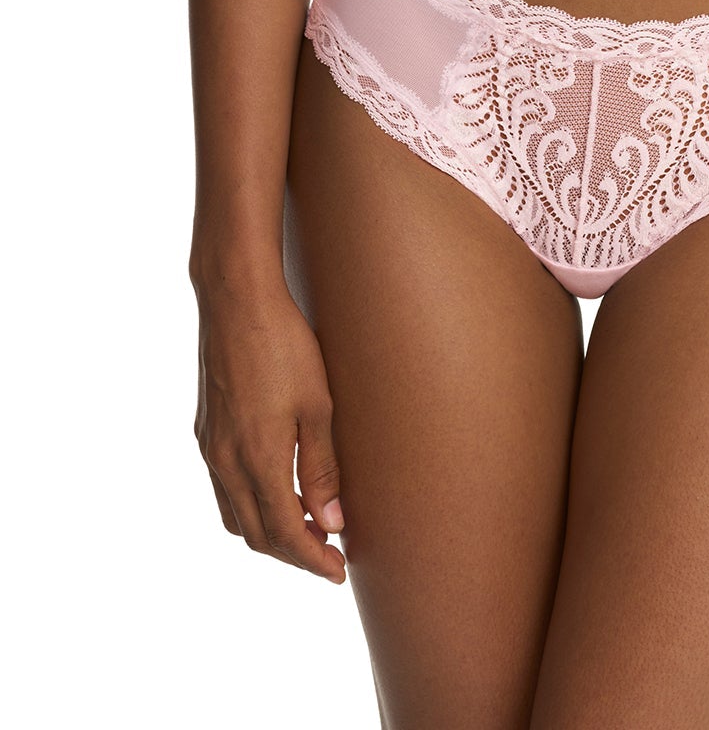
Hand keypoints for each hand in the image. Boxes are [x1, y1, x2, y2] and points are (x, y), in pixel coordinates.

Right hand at [193, 275, 346, 582]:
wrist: (236, 300)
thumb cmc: (286, 346)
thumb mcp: (318, 406)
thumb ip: (323, 468)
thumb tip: (333, 523)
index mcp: (257, 461)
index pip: (286, 535)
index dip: (313, 561)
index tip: (339, 573)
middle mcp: (225, 462)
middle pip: (257, 535)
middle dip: (293, 554)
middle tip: (328, 555)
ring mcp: (210, 447)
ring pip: (235, 515)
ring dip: (269, 531)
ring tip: (307, 526)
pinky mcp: (205, 430)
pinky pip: (223, 488)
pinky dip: (249, 505)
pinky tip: (274, 490)